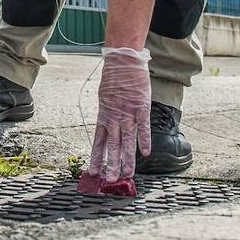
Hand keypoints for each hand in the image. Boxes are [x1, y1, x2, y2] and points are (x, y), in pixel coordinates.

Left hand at [89, 47, 150, 181]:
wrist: (124, 60)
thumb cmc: (114, 77)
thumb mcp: (105, 96)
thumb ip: (107, 112)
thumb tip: (106, 125)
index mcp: (104, 115)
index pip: (99, 141)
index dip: (96, 157)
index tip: (93, 171)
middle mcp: (114, 116)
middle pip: (112, 145)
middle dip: (111, 164)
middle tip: (109, 180)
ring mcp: (128, 112)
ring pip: (127, 140)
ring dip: (126, 158)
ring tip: (126, 174)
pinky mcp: (141, 106)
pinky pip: (143, 126)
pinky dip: (144, 140)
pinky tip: (145, 153)